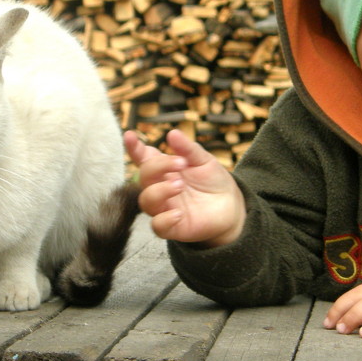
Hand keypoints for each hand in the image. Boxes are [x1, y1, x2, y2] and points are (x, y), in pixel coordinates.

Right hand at [123, 128, 245, 246]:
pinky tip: (179, 213)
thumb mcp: (204, 161)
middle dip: (157, 167)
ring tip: (180, 185)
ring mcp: (164, 207)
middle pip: (144, 176)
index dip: (134, 148)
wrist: (231, 205)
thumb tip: (173, 133)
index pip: (144, 158)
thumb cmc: (213, 180)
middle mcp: (160, 187)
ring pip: (146, 201)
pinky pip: (158, 226)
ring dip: (159, 191)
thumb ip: (188, 149)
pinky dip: (165, 219)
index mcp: (164, 169)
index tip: (130, 136)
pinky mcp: (172, 227)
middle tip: (180, 164)